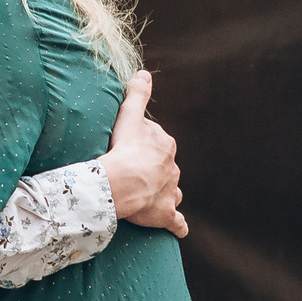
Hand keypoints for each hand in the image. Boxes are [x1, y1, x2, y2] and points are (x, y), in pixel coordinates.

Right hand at [100, 70, 186, 237]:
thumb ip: (137, 95)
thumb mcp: (129, 116)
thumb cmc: (125, 148)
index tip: (130, 148)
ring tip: (150, 196)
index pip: (158, 143)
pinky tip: (178, 227)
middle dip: (154, 169)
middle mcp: (172, 168)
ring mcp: (170, 192)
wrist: (123, 181)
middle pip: (164, 167)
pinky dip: (178, 224)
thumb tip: (143, 73)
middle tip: (134, 172)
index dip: (144, 145)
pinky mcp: (165, 214)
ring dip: (164, 193)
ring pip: (171, 191)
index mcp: (165, 145)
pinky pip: (176, 221)